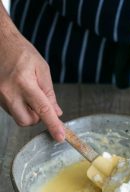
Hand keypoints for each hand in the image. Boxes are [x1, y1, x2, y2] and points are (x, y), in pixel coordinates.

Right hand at [0, 8, 63, 141]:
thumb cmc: (22, 52)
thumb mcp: (42, 69)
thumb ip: (50, 93)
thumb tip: (57, 112)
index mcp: (24, 83)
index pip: (42, 109)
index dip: (53, 125)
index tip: (60, 136)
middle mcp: (9, 92)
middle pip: (27, 121)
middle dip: (37, 118)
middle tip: (40, 103)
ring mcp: (0, 97)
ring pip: (19, 118)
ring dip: (28, 112)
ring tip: (29, 94)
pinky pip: (12, 111)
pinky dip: (20, 108)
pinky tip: (20, 94)